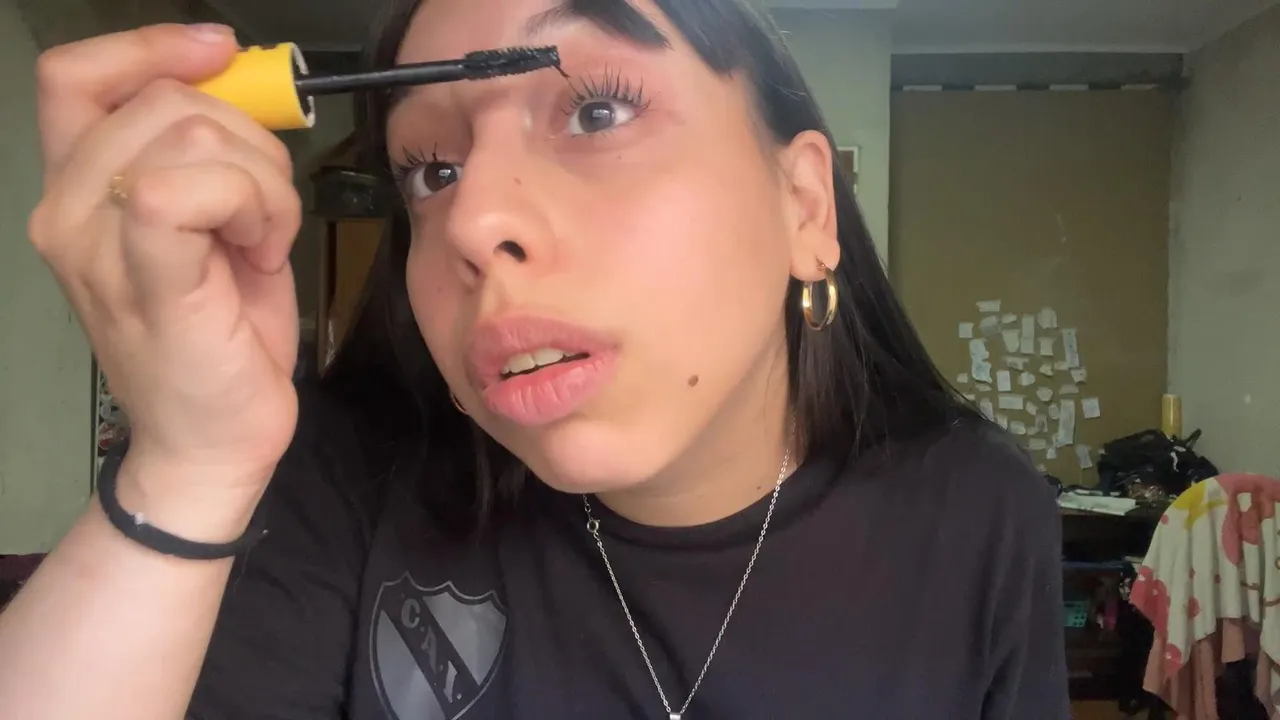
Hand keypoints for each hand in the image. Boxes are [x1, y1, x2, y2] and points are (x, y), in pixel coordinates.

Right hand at [28, 24, 302, 502]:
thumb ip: (202, 155)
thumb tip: (229, 77)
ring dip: (262, 180)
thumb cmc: (221, 337)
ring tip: (262, 240)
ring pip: (191, 133)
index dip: (150, 47)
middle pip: (165, 99)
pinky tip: (262, 252)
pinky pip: (186, 189)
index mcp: (78, 191)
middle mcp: (65, 210)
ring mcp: (93, 246)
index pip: (76, 76)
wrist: (211, 442)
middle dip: (251, 141)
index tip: (220, 53)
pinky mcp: (142, 278)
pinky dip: (253, 204)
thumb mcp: (210, 225)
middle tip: (265, 213)